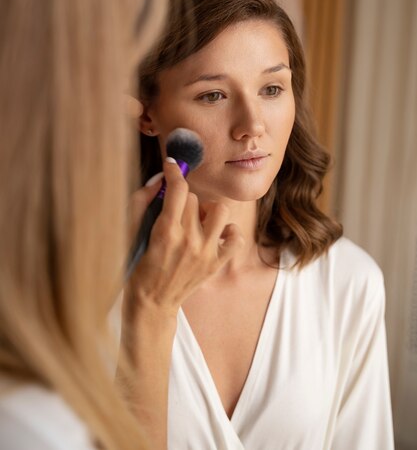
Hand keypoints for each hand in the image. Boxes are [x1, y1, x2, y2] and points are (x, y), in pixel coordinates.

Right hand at [125, 158, 242, 320]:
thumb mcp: (130, 232)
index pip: (178, 189)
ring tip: (196, 220)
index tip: (172, 165)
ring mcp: (206, 253)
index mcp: (165, 231)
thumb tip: (160, 179)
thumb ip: (142, 201)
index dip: (174, 172)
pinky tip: (214, 234)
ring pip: (219, 211)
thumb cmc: (137, 266)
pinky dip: (228, 231)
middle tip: (174, 211)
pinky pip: (236, 237)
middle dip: (183, 200)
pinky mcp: (216, 264)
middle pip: (194, 199)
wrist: (151, 304)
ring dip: (207, 210)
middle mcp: (189, 241)